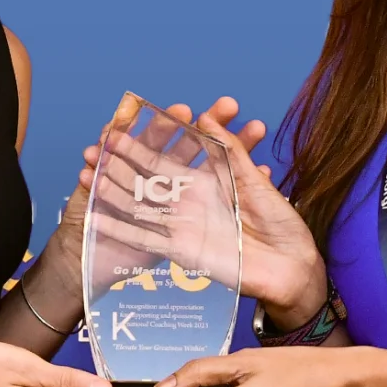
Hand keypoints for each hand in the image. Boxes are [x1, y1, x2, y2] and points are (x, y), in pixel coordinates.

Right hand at [80, 97, 324, 324]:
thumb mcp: (254, 183)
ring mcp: (184, 224)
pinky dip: (120, 228)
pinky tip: (96, 215)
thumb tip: (207, 117)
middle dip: (131, 155)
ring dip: (117, 186)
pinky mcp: (181, 251)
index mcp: (210, 181)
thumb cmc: (280, 224)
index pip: (181, 150)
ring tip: (92, 168)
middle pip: (154, 173)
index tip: (126, 119)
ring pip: (142, 201)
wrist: (293, 270)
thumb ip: (231, 152)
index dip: (162, 134)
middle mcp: (192, 200)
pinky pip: (145, 238)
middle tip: (111, 137)